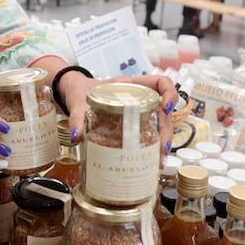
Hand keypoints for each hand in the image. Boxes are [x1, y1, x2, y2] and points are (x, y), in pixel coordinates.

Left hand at [60, 73, 179, 156]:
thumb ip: (77, 116)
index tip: (166, 108)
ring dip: (163, 141)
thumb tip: (77, 136)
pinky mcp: (134, 126)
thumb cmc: (81, 93)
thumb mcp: (79, 102)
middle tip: (162, 148)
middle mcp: (140, 99)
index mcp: (131, 86)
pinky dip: (152, 148)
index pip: (161, 83)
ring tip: (159, 160)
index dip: (170, 93)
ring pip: (160, 125)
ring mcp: (139, 113)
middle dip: (167, 129)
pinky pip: (149, 134)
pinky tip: (149, 162)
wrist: (74, 97)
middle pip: (164, 111)